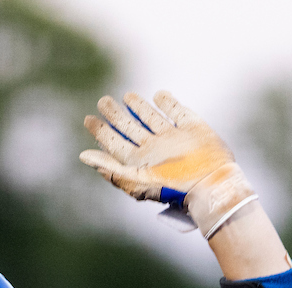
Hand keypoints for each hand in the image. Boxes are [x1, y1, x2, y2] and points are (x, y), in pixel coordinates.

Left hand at [79, 91, 255, 237]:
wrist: (209, 185)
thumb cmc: (170, 188)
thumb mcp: (134, 181)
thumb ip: (109, 168)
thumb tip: (83, 156)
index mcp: (138, 162)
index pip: (114, 143)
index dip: (101, 132)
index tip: (88, 119)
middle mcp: (154, 150)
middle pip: (130, 129)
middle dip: (115, 115)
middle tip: (103, 101)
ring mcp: (173, 139)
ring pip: (152, 119)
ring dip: (139, 107)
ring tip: (127, 96)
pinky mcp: (193, 129)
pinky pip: (178, 113)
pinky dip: (168, 103)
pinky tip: (159, 96)